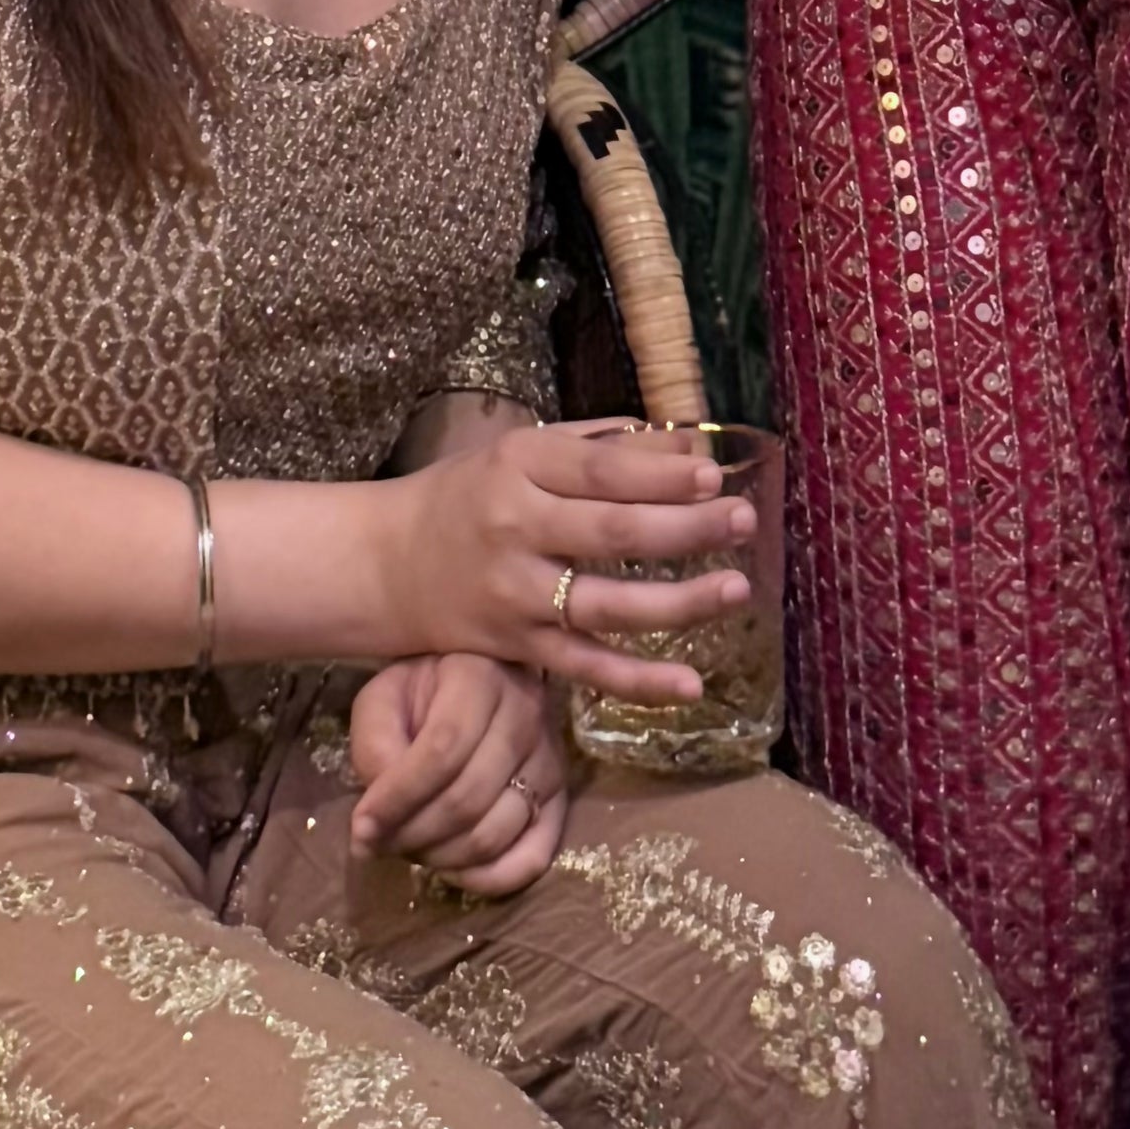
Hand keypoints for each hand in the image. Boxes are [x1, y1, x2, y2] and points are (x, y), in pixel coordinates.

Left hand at [348, 655, 568, 892]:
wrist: (478, 681)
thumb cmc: (421, 693)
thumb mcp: (383, 701)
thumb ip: (374, 749)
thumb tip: (373, 824)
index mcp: (480, 679)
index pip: (442, 752)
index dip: (397, 799)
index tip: (361, 828)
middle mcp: (527, 717)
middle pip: (467, 800)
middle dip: (412, 835)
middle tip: (380, 843)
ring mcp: (551, 762)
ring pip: (494, 834)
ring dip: (440, 858)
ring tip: (408, 849)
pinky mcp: (562, 800)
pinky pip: (533, 858)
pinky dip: (487, 879)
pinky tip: (452, 870)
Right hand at [384, 424, 752, 702]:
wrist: (386, 565)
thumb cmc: (468, 497)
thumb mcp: (523, 452)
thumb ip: (601, 447)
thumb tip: (688, 445)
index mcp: (519, 466)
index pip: (600, 471)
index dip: (661, 475)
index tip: (715, 476)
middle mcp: (515, 529)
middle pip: (613, 533)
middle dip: (686, 528)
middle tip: (743, 520)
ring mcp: (516, 595)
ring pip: (607, 605)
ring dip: (678, 603)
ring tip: (735, 589)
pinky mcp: (517, 648)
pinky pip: (586, 667)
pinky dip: (638, 681)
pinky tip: (690, 683)